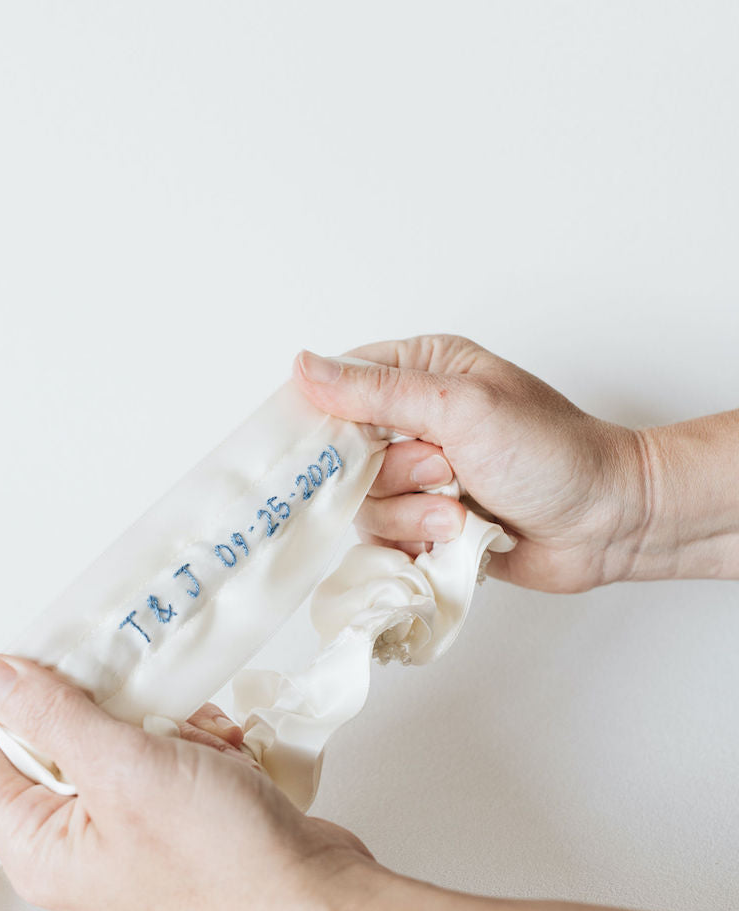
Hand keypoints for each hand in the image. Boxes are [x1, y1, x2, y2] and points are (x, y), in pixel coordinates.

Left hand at [0, 654, 377, 910]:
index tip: (54, 652)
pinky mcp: (172, 827)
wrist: (317, 905)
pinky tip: (228, 756)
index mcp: (37, 849)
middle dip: (106, 708)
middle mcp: (72, 850)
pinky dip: (193, 744)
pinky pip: (161, 760)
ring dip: (161, 723)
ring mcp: (125, 839)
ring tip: (202, 740)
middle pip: (52, 740)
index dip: (7, 693)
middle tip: (149, 700)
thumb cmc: (221, 857)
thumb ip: (51, 715)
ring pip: (115, 742)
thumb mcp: (125, 769)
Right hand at [295, 335, 647, 592]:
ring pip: (364, 504)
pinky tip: (455, 538)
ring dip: (411, 515)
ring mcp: (422, 476)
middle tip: (441, 472)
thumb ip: (380, 392)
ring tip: (460, 512)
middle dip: (390, 475)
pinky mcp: (428, 523)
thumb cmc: (552, 453)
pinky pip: (385, 540)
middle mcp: (416, 419)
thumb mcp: (462, 408)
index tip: (337, 449)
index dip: (325, 418)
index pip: (339, 384)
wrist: (607, 523)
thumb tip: (304, 366)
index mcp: (423, 371)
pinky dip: (415, 544)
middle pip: (344, 454)